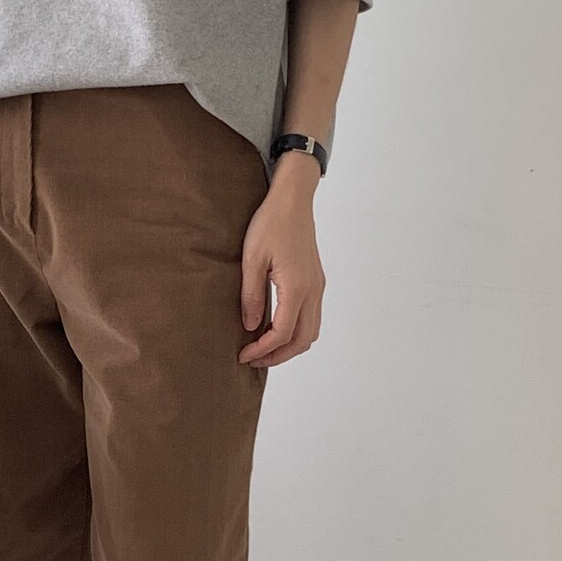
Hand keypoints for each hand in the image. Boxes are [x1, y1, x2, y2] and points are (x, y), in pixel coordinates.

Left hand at [238, 154, 325, 366]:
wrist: (293, 201)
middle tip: (254, 359)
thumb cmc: (271, 223)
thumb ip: (251, 295)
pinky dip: (297, 331)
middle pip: (303, 340)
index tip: (243, 355)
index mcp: (296, 287)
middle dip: (279, 356)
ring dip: (290, 346)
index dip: (262, 350)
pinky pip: (312, 317)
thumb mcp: (252, 259)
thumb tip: (251, 326)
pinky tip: (276, 328)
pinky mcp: (316, 282)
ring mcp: (318, 287)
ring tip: (264, 348)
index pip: (282, 333)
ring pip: (312, 331)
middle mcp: (313, 291)